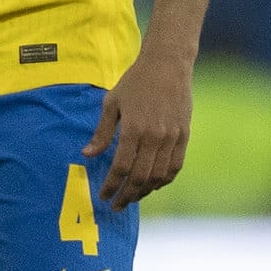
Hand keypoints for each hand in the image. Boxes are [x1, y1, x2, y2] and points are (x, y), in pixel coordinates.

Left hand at [84, 50, 193, 208]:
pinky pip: (175, 166)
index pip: (121, 167)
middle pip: (141, 177)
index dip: (112, 185)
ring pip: (159, 176)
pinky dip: (164, 180)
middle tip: (115, 205)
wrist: (168, 65)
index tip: (103, 196)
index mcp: (133, 129)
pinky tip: (153, 186)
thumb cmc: (134, 82)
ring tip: (132, 198)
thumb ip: (101, 132)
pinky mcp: (184, 136)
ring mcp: (172, 138)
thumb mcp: (111, 103)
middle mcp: (155, 137)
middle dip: (126, 195)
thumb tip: (87, 154)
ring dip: (145, 191)